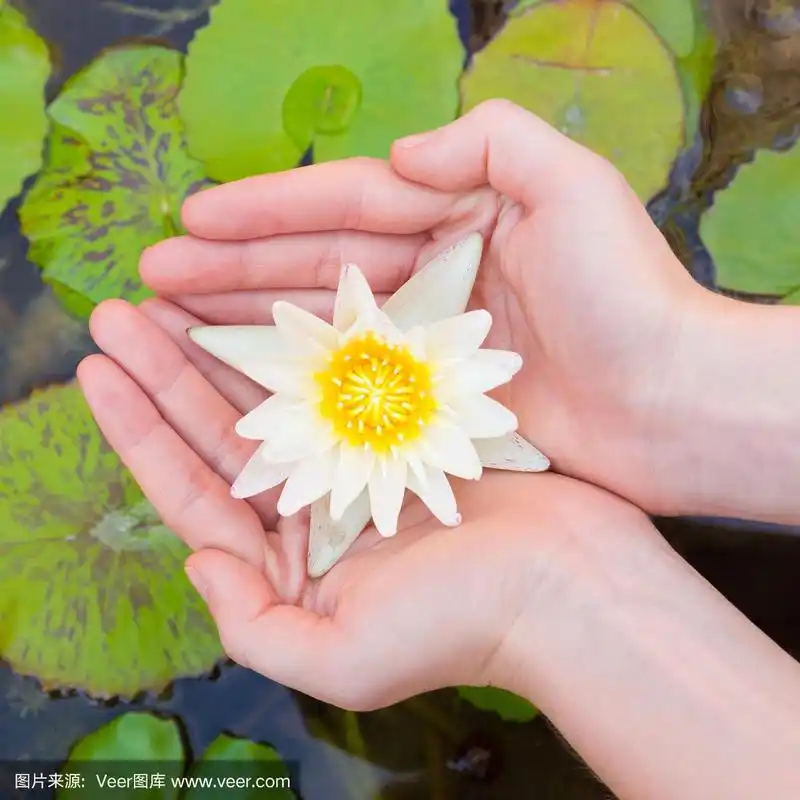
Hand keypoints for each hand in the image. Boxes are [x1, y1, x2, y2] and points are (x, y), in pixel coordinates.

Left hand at [85, 337, 657, 707]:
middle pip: (221, 432)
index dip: (139, 433)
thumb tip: (199, 563)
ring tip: (170, 294)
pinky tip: (264, 302)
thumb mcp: (344, 660)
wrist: (569, 583)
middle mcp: (314, 508)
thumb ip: (254, 627)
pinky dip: (299, 341)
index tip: (96, 371)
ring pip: (271, 395)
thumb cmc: (461, 627)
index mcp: (289, 563)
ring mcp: (356, 460)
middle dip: (166, 373)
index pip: (192, 491)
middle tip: (119, 312)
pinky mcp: (401, 424)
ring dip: (220, 347)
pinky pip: (334, 374)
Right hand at [137, 99, 717, 517]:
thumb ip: (488, 143)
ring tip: (172, 322)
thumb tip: (400, 152)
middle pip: (312, 266)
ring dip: (244, 322)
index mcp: (457, 215)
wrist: (669, 403)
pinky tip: (239, 378)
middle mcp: (431, 272)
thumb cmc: (627, 297)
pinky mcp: (430, 398)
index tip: (190, 218)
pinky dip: (293, 377)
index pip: (341, 204)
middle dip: (230, 269)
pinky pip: (345, 380)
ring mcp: (425, 339)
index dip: (264, 210)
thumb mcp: (572, 186)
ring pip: (317, 323)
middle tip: (152, 278)